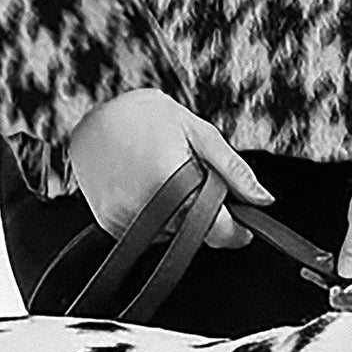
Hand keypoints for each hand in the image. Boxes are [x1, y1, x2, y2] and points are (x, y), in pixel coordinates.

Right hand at [66, 89, 271, 252]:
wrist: (88, 117)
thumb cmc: (144, 116)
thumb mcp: (198, 133)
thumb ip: (234, 170)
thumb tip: (263, 200)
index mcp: (175, 185)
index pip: (218, 232)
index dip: (237, 231)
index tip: (246, 227)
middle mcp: (147, 209)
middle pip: (196, 234)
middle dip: (206, 214)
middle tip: (194, 179)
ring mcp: (126, 220)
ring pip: (173, 235)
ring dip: (180, 216)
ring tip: (166, 176)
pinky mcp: (111, 225)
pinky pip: (149, 234)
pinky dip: (157, 218)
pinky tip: (147, 186)